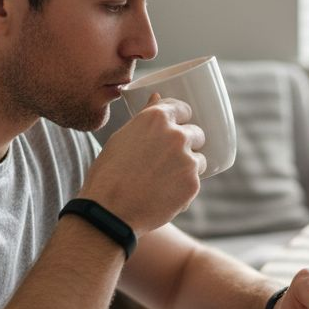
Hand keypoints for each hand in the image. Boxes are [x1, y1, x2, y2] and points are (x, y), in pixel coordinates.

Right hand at [80, 94, 205, 232]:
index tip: (176, 128)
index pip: (183, 108)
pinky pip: (195, 182)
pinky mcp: (193, 184)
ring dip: (188, 167)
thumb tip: (156, 96)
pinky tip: (164, 194)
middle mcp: (176, 135)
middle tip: (167, 160)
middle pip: (196, 133)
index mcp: (156, 118)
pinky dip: (184, 188)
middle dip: (187, 144)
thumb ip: (145, 117)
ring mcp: (187, 160)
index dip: (181, 119)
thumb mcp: (121, 138)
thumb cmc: (109, 173)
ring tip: (164, 180)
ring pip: (199, 159)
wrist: (110, 211)